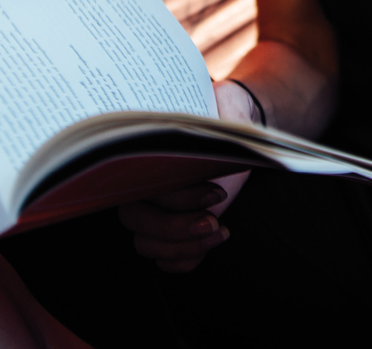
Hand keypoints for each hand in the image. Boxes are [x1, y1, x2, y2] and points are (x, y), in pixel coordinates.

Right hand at [118, 80, 256, 271]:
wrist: (233, 122)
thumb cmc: (219, 114)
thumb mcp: (215, 111)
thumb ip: (206, 125)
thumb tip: (206, 137)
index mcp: (142, 153)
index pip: (142, 186)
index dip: (178, 198)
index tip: (216, 192)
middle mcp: (139, 184)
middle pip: (137, 222)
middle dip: (177, 228)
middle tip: (214, 221)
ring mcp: (153, 210)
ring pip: (147, 245)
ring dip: (184, 246)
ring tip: (220, 231)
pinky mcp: (170, 230)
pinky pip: (163, 260)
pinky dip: (185, 258)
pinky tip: (214, 240)